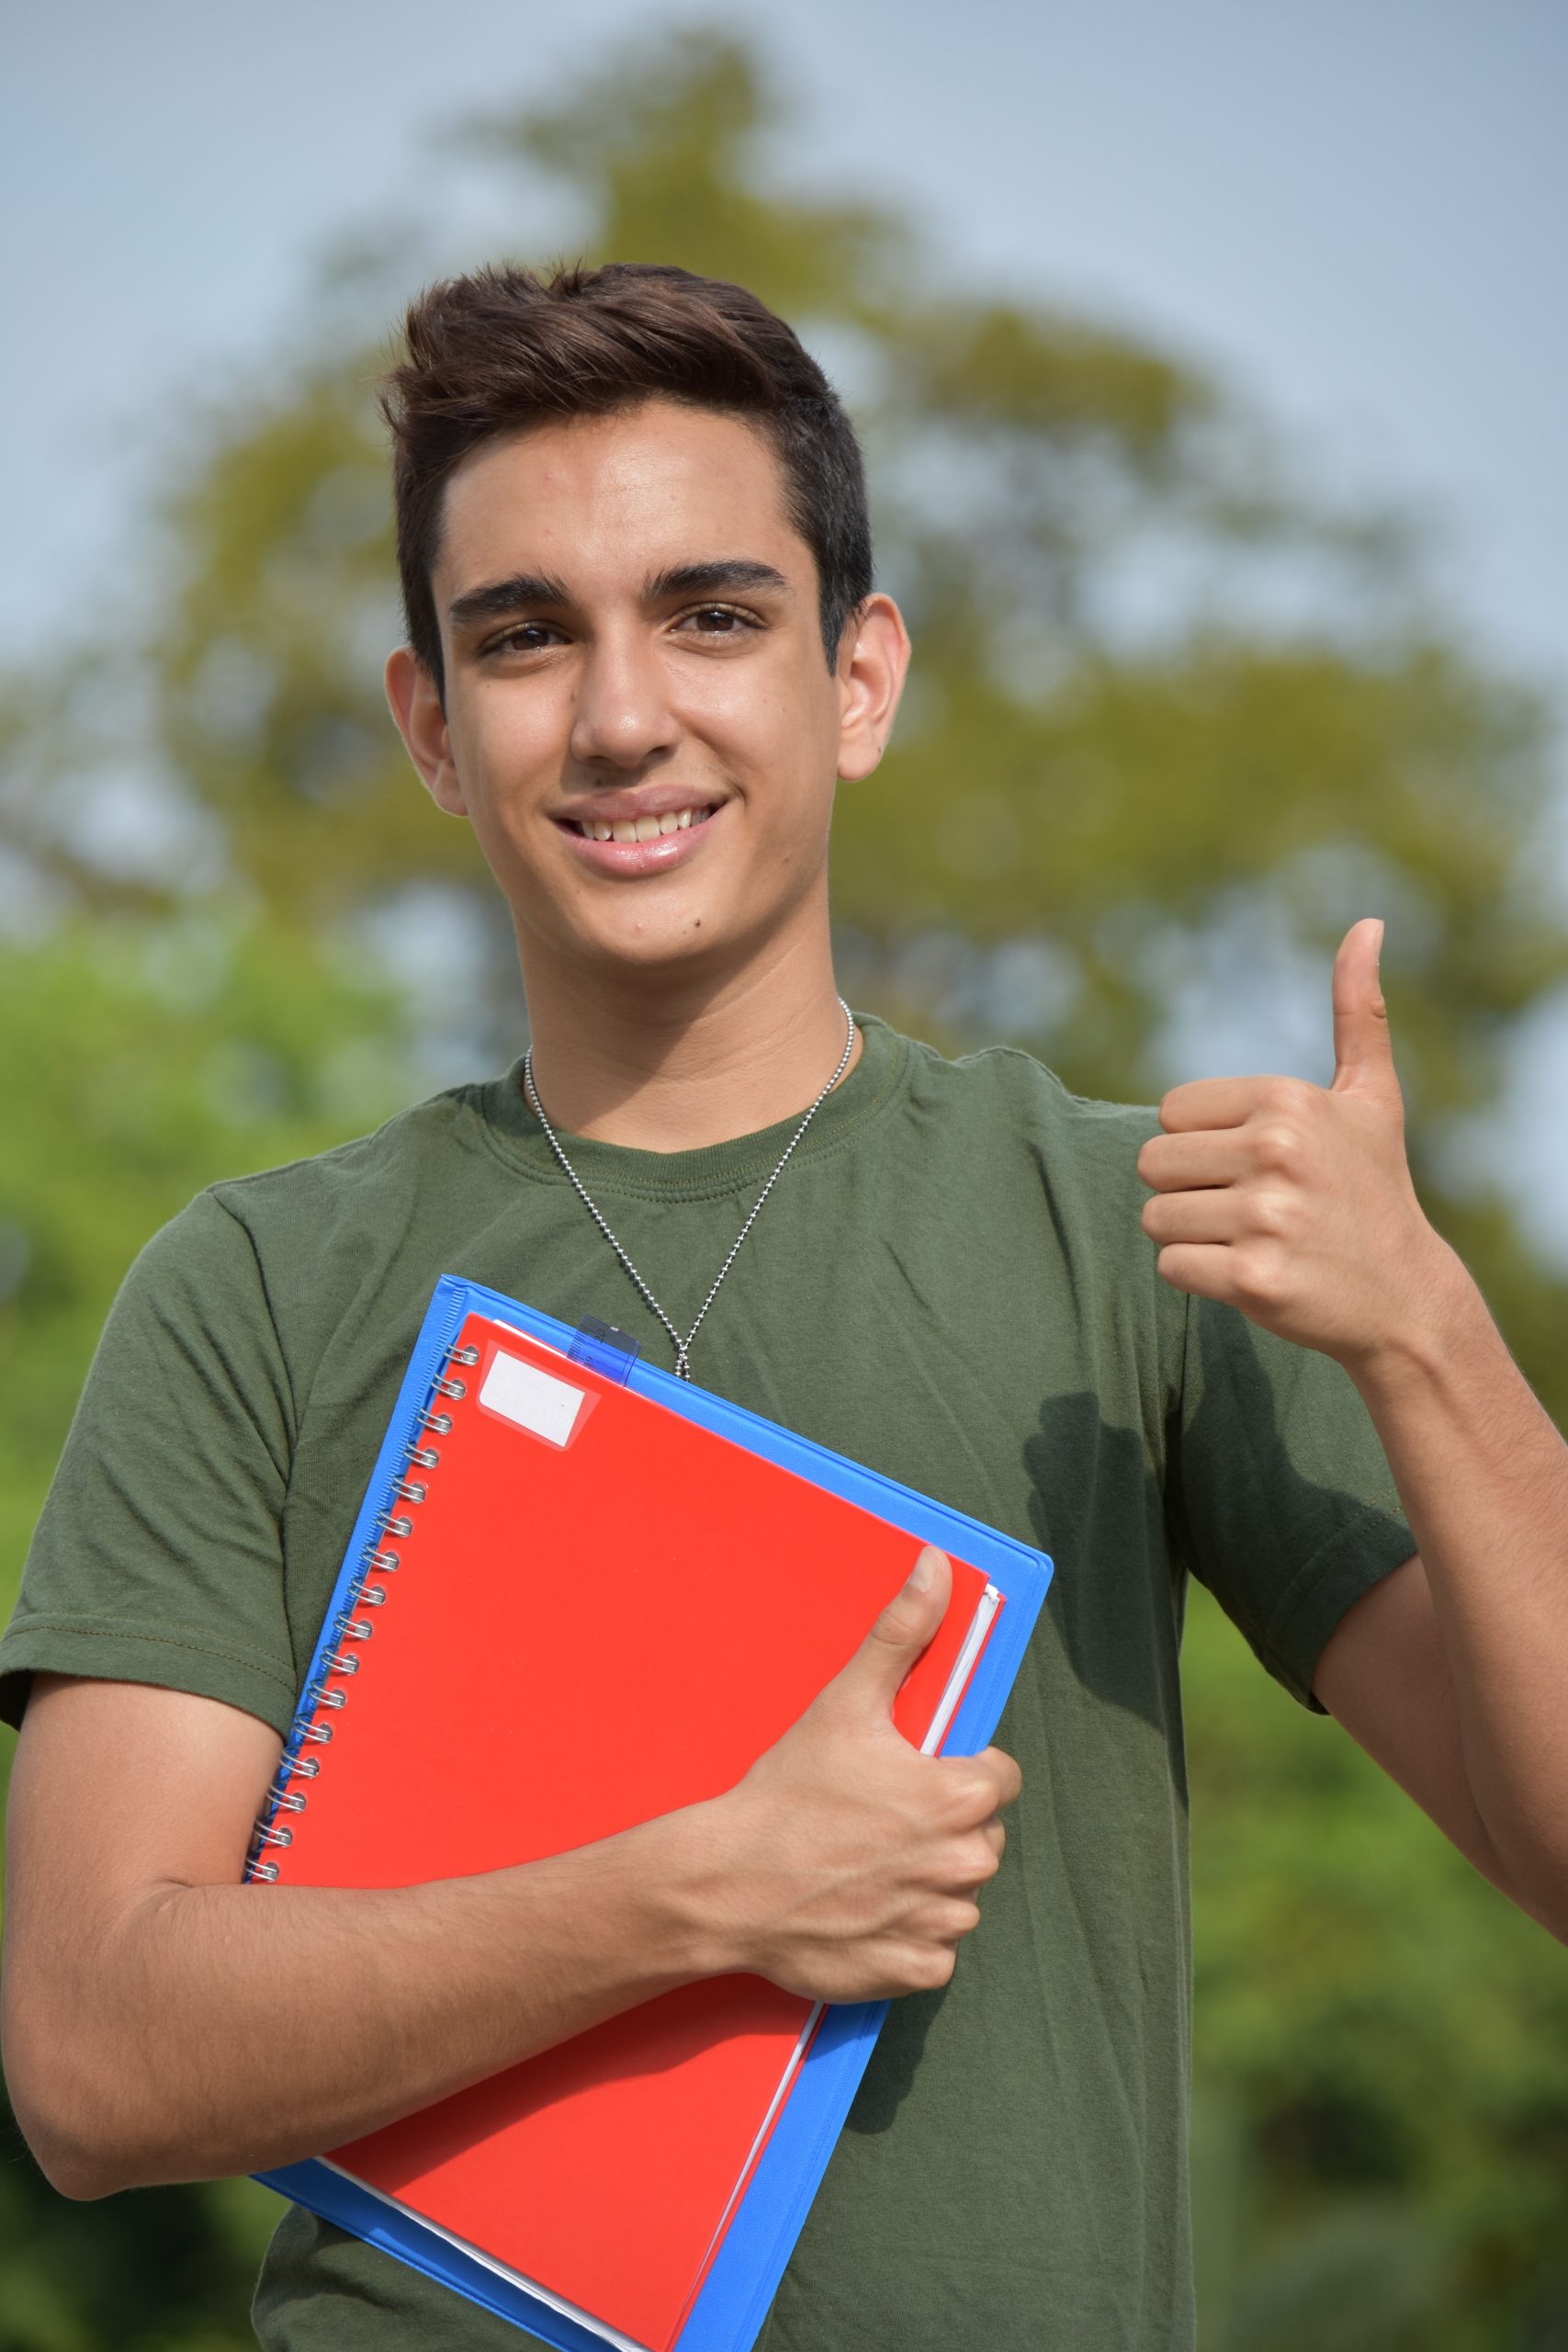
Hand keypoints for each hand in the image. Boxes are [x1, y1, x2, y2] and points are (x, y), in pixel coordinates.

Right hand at [696, 1546, 1021, 2002]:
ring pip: (962, 1893)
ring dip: (929, 1881)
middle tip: (880, 1817)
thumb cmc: (787, 1792)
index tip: (913, 1773)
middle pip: (982, 1835)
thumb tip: (935, 1566)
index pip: (1000, 1777)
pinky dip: (910, 1934)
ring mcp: (939, 1920)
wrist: (728, 1884)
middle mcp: (961, 1862)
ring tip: (868, 1862)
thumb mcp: (845, 1701)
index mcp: (957, 1795)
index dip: (959, 1769)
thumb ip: (901, 1631)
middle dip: (943, 1825)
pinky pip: (937, 1949)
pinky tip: (866, 1909)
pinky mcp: (914, 1968)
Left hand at [1136, 918, 1459, 1372]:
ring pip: (1155, 1217)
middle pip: (1152, 1164)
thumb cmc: (1373, 1189)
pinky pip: (1170, 1266)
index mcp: (1286, 1101)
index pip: (1169, 1113)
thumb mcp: (1371, 1097)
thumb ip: (1357, 1012)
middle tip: (1248, 1208)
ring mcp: (1265, 1217)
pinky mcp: (1252, 1278)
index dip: (1202, 1144)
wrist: (1405, 1297)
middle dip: (1188, 1190)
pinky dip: (1200, 1277)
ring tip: (1254, 1240)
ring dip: (1192, 1236)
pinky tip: (1253, 1274)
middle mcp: (1275, 1151)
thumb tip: (1367, 925)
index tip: (1256, 1165)